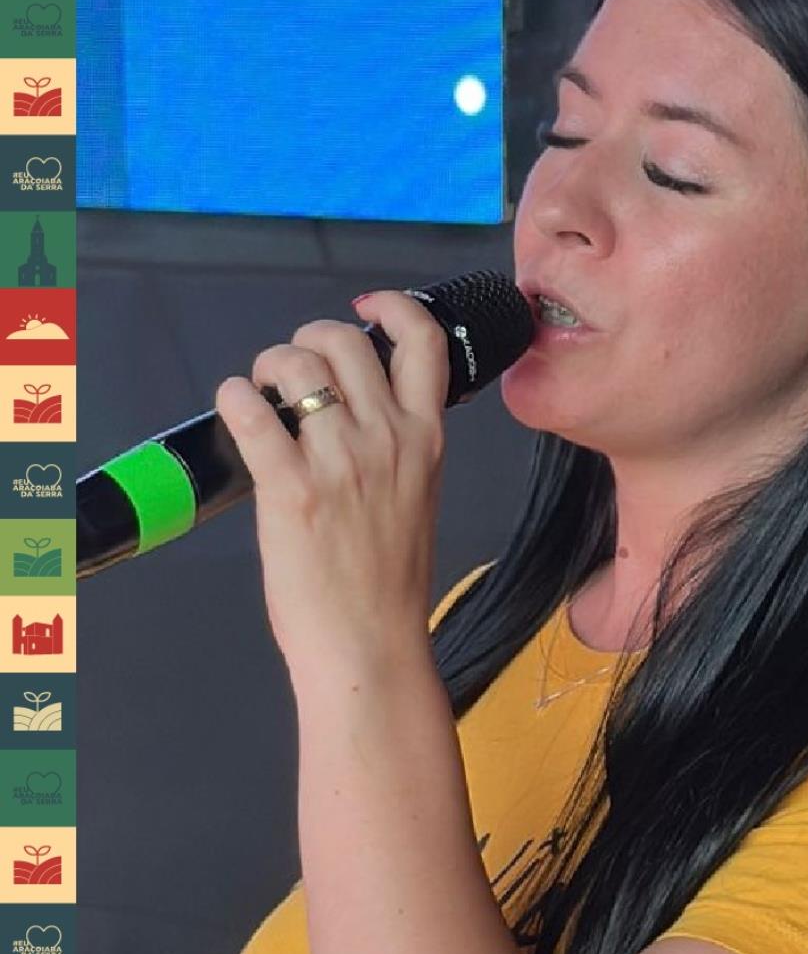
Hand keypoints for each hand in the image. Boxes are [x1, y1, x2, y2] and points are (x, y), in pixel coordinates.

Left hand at [214, 291, 449, 685]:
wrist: (371, 646)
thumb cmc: (391, 587)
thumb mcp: (420, 500)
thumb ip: (400, 449)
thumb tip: (354, 412)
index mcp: (427, 439)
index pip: (424, 341)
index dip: (391, 307)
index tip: (366, 307)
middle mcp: (388, 438)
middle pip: (344, 340)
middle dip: (307, 340)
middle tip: (292, 369)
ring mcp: (340, 460)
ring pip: (296, 364)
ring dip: (268, 366)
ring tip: (261, 393)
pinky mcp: (292, 488)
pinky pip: (253, 411)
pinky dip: (235, 398)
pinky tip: (234, 408)